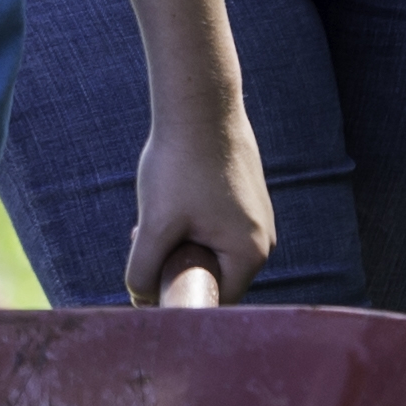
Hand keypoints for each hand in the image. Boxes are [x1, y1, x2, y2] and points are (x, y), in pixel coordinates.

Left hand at [126, 87, 271, 306]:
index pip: (214, 298)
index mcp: (252, 255)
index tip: (147, 271)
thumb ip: (144, 269)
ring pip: (211, 247)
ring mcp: (258, 217)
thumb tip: (140, 299)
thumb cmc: (179, 166)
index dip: (176, 292)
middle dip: (176, 262)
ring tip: (156, 214)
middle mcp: (264, 239)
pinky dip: (191, 221)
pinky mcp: (247, 197)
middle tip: (145, 236)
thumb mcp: (154, 224)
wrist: (199, 106)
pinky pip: (217, 226)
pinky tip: (170, 198)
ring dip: (180, 240)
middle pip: (213, 273)